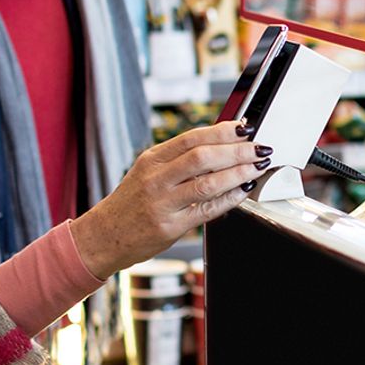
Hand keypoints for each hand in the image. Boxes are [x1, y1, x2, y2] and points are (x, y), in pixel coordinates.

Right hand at [69, 119, 269, 279]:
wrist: (105, 235)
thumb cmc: (130, 203)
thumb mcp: (147, 173)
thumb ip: (177, 161)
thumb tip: (218, 147)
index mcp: (151, 159)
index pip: (191, 138)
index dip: (222, 131)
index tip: (244, 128)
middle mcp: (155, 178)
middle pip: (202, 157)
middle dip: (236, 151)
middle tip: (259, 148)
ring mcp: (162, 203)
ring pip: (207, 182)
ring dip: (238, 173)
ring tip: (257, 167)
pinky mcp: (170, 227)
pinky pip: (206, 210)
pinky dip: (229, 199)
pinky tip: (243, 192)